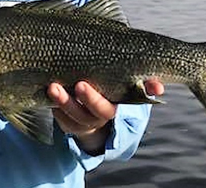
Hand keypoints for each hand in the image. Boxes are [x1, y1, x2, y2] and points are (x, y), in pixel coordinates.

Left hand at [48, 79, 163, 154]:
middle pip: (101, 110)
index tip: (150, 87)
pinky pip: (61, 118)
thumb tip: (158, 85)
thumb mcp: (118, 83)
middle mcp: (104, 113)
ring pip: (76, 115)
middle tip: (81, 84)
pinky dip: (54, 107)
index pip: (135, 96)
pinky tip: (46, 93)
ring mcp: (85, 120)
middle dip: (91, 99)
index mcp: (120, 101)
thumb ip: (138, 81)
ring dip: (65, 102)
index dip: (144, 92)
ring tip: (53, 87)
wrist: (87, 115)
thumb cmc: (103, 89)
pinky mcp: (68, 123)